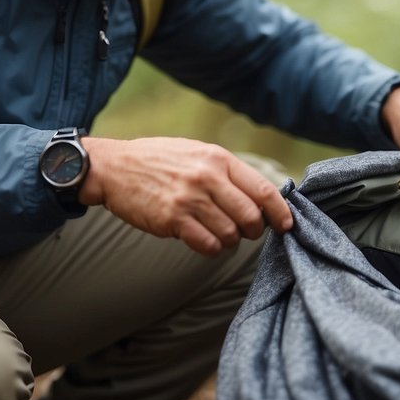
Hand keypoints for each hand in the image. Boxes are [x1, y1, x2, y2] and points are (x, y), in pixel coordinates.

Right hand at [78, 137, 293, 255]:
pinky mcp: (172, 219)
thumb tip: (260, 196)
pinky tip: (200, 238)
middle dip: (254, 230)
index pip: (262, 189)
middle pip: (251, 217)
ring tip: (216, 232)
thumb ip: (225, 171)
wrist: (113, 167)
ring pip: (231, 235)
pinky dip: (210, 248)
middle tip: (245, 231)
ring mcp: (189, 199)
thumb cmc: (158, 160)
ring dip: (229, 240)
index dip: (280, 211)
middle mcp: (207, 177)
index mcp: (217, 158)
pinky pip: (208, 245)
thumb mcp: (195, 152)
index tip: (287, 225)